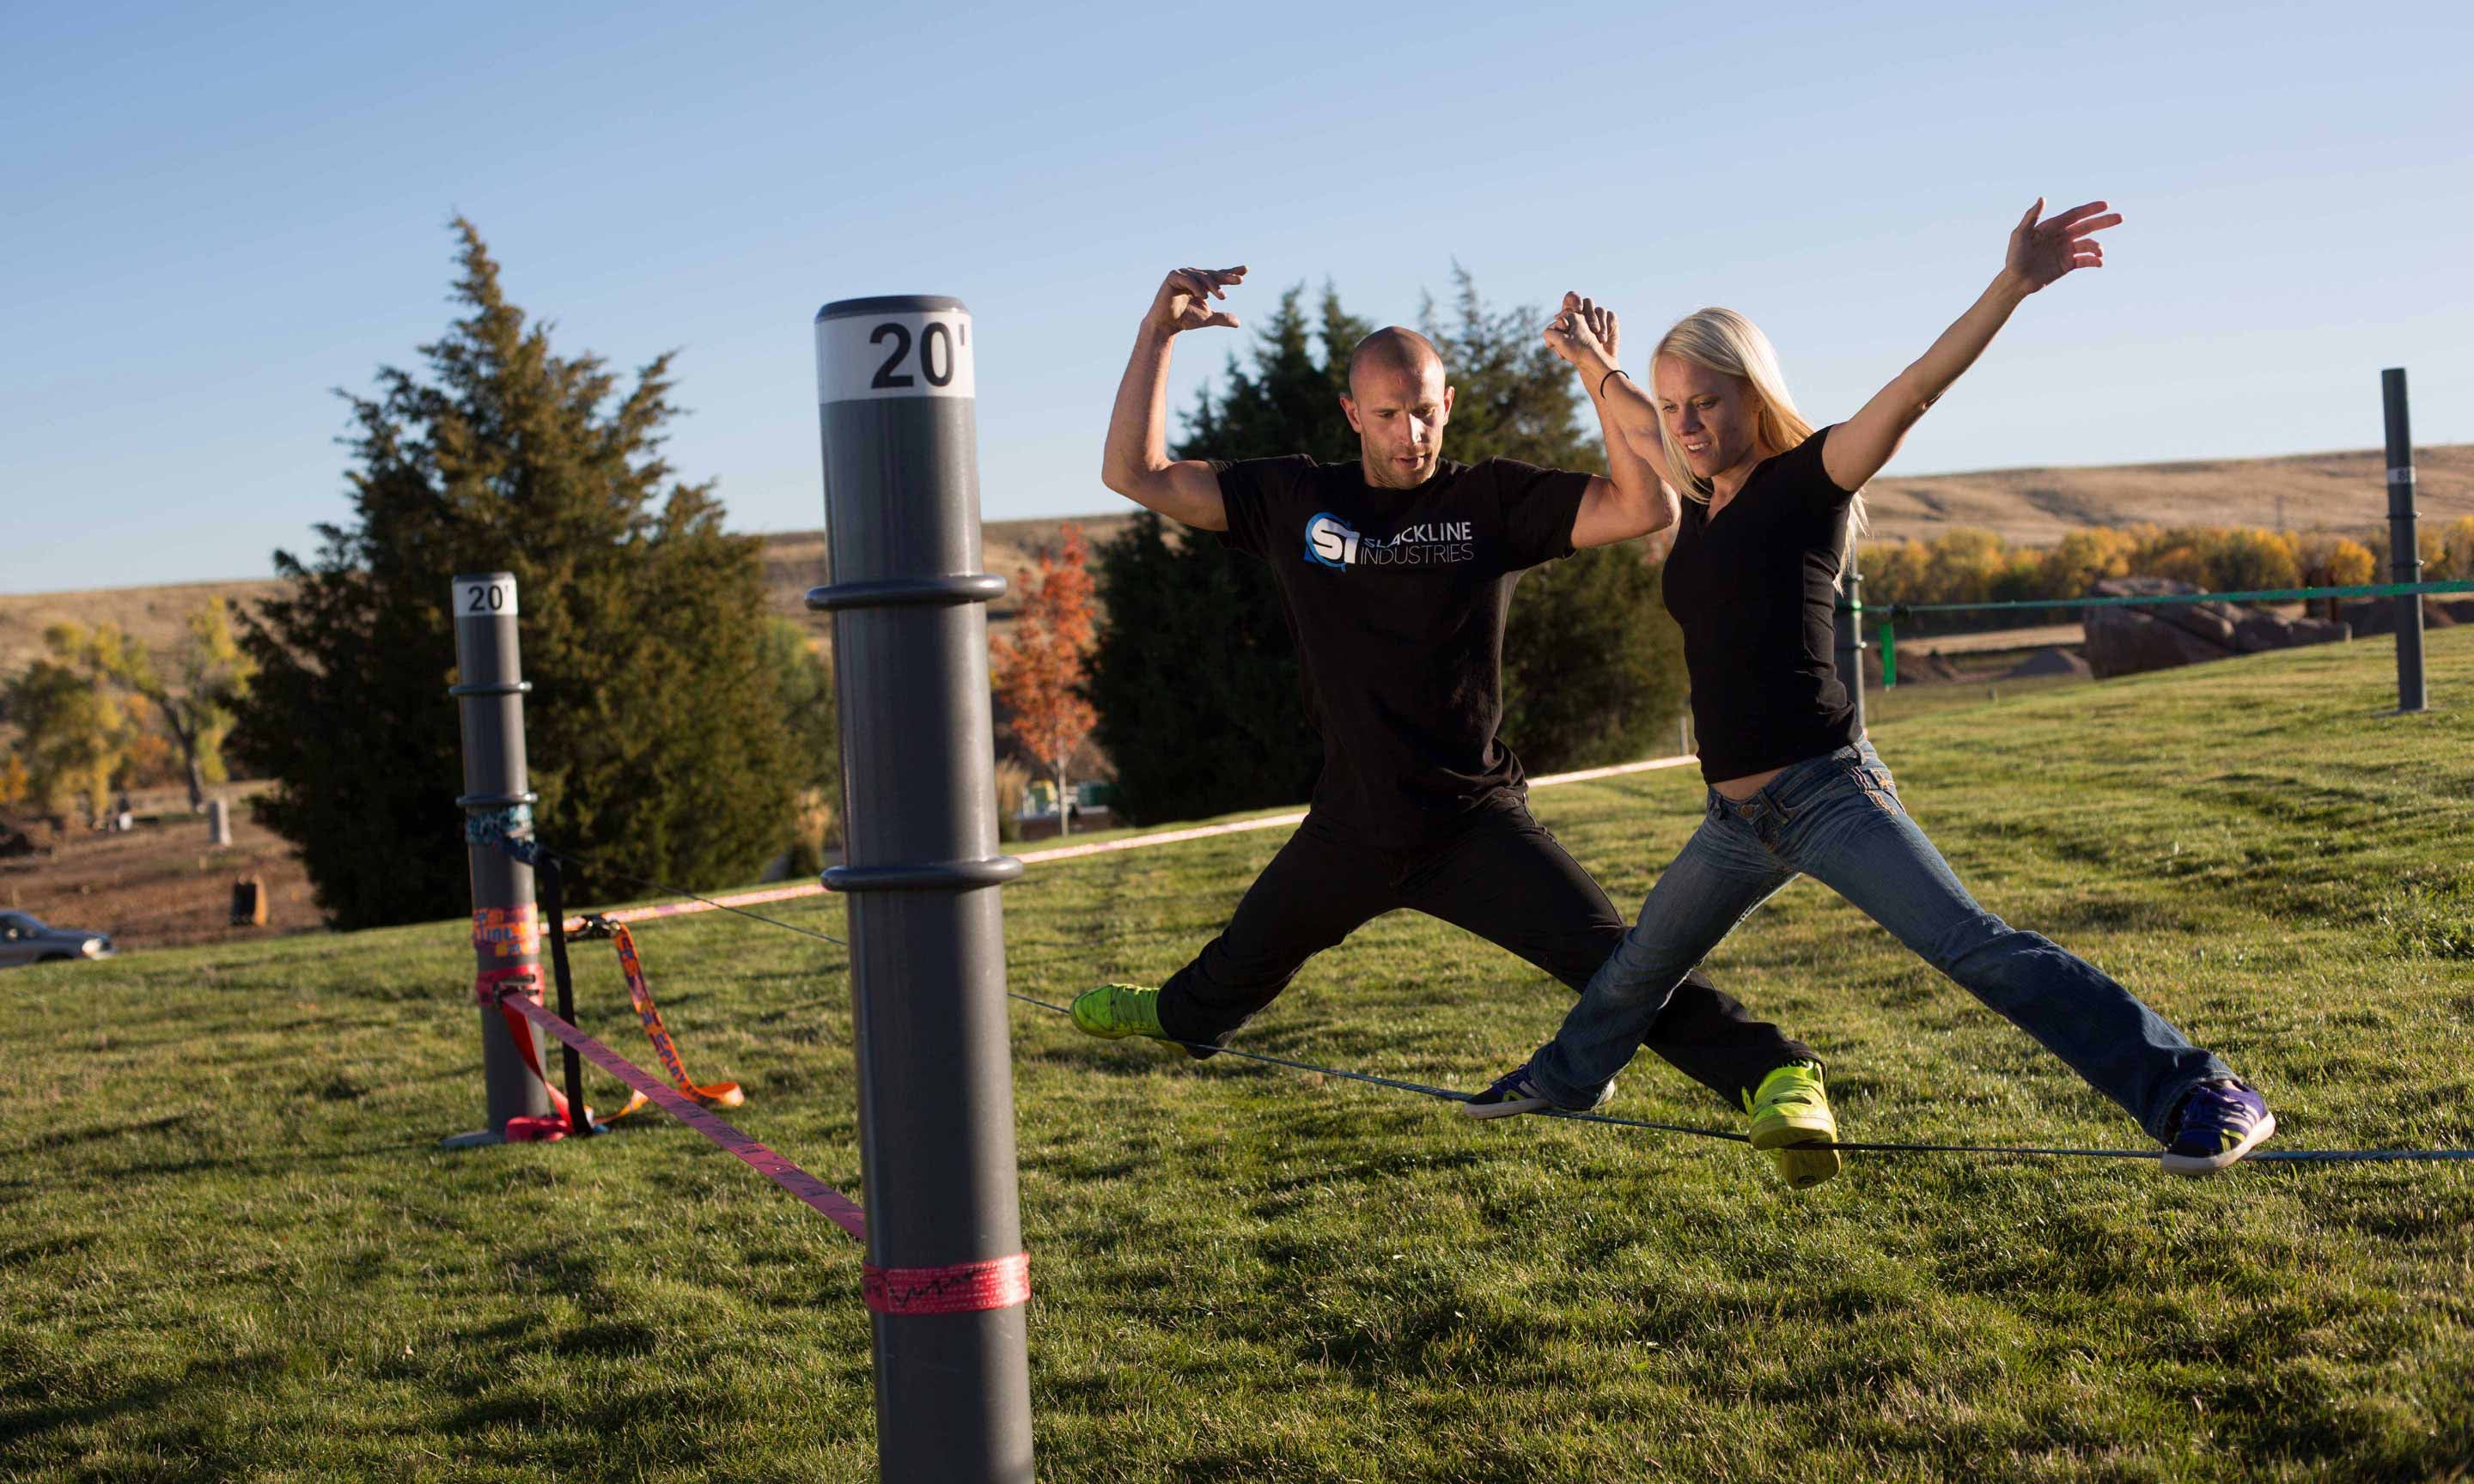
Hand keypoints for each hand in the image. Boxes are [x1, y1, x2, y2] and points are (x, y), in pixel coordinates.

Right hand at [1146, 266, 1246, 335]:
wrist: (1166, 325)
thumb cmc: (1185, 320)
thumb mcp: (1207, 318)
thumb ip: (1222, 318)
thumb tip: (1238, 323)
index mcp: (1201, 283)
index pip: (1218, 275)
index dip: (1231, 273)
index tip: (1246, 269)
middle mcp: (1192, 275)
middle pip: (1212, 274)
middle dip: (1226, 278)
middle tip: (1239, 281)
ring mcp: (1182, 274)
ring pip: (1202, 277)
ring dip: (1213, 286)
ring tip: (1222, 297)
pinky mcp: (1173, 277)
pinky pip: (1188, 279)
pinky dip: (1196, 287)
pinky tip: (1204, 296)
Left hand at [1543, 290, 1618, 369]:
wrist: (1594, 363)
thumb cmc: (1576, 354)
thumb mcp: (1560, 344)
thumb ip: (1552, 332)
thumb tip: (1557, 319)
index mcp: (1571, 313)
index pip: (1572, 298)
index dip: (1575, 299)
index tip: (1578, 310)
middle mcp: (1585, 312)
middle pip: (1588, 302)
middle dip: (1590, 314)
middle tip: (1592, 329)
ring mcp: (1598, 316)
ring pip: (1600, 310)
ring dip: (1600, 324)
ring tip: (1600, 340)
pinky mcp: (1610, 321)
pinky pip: (1611, 316)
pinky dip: (1608, 326)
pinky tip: (1604, 339)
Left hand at [2003, 199, 2121, 292]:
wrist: (2016, 281)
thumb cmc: (2015, 256)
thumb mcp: (2020, 235)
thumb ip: (2031, 217)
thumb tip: (2043, 198)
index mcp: (2052, 227)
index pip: (2075, 215)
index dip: (2090, 209)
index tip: (2106, 205)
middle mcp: (2061, 237)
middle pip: (2087, 226)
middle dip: (2103, 222)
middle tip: (2120, 217)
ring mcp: (2065, 251)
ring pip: (2087, 245)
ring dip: (2096, 246)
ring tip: (2099, 251)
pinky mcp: (2067, 265)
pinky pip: (2085, 260)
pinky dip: (2093, 261)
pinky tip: (2099, 262)